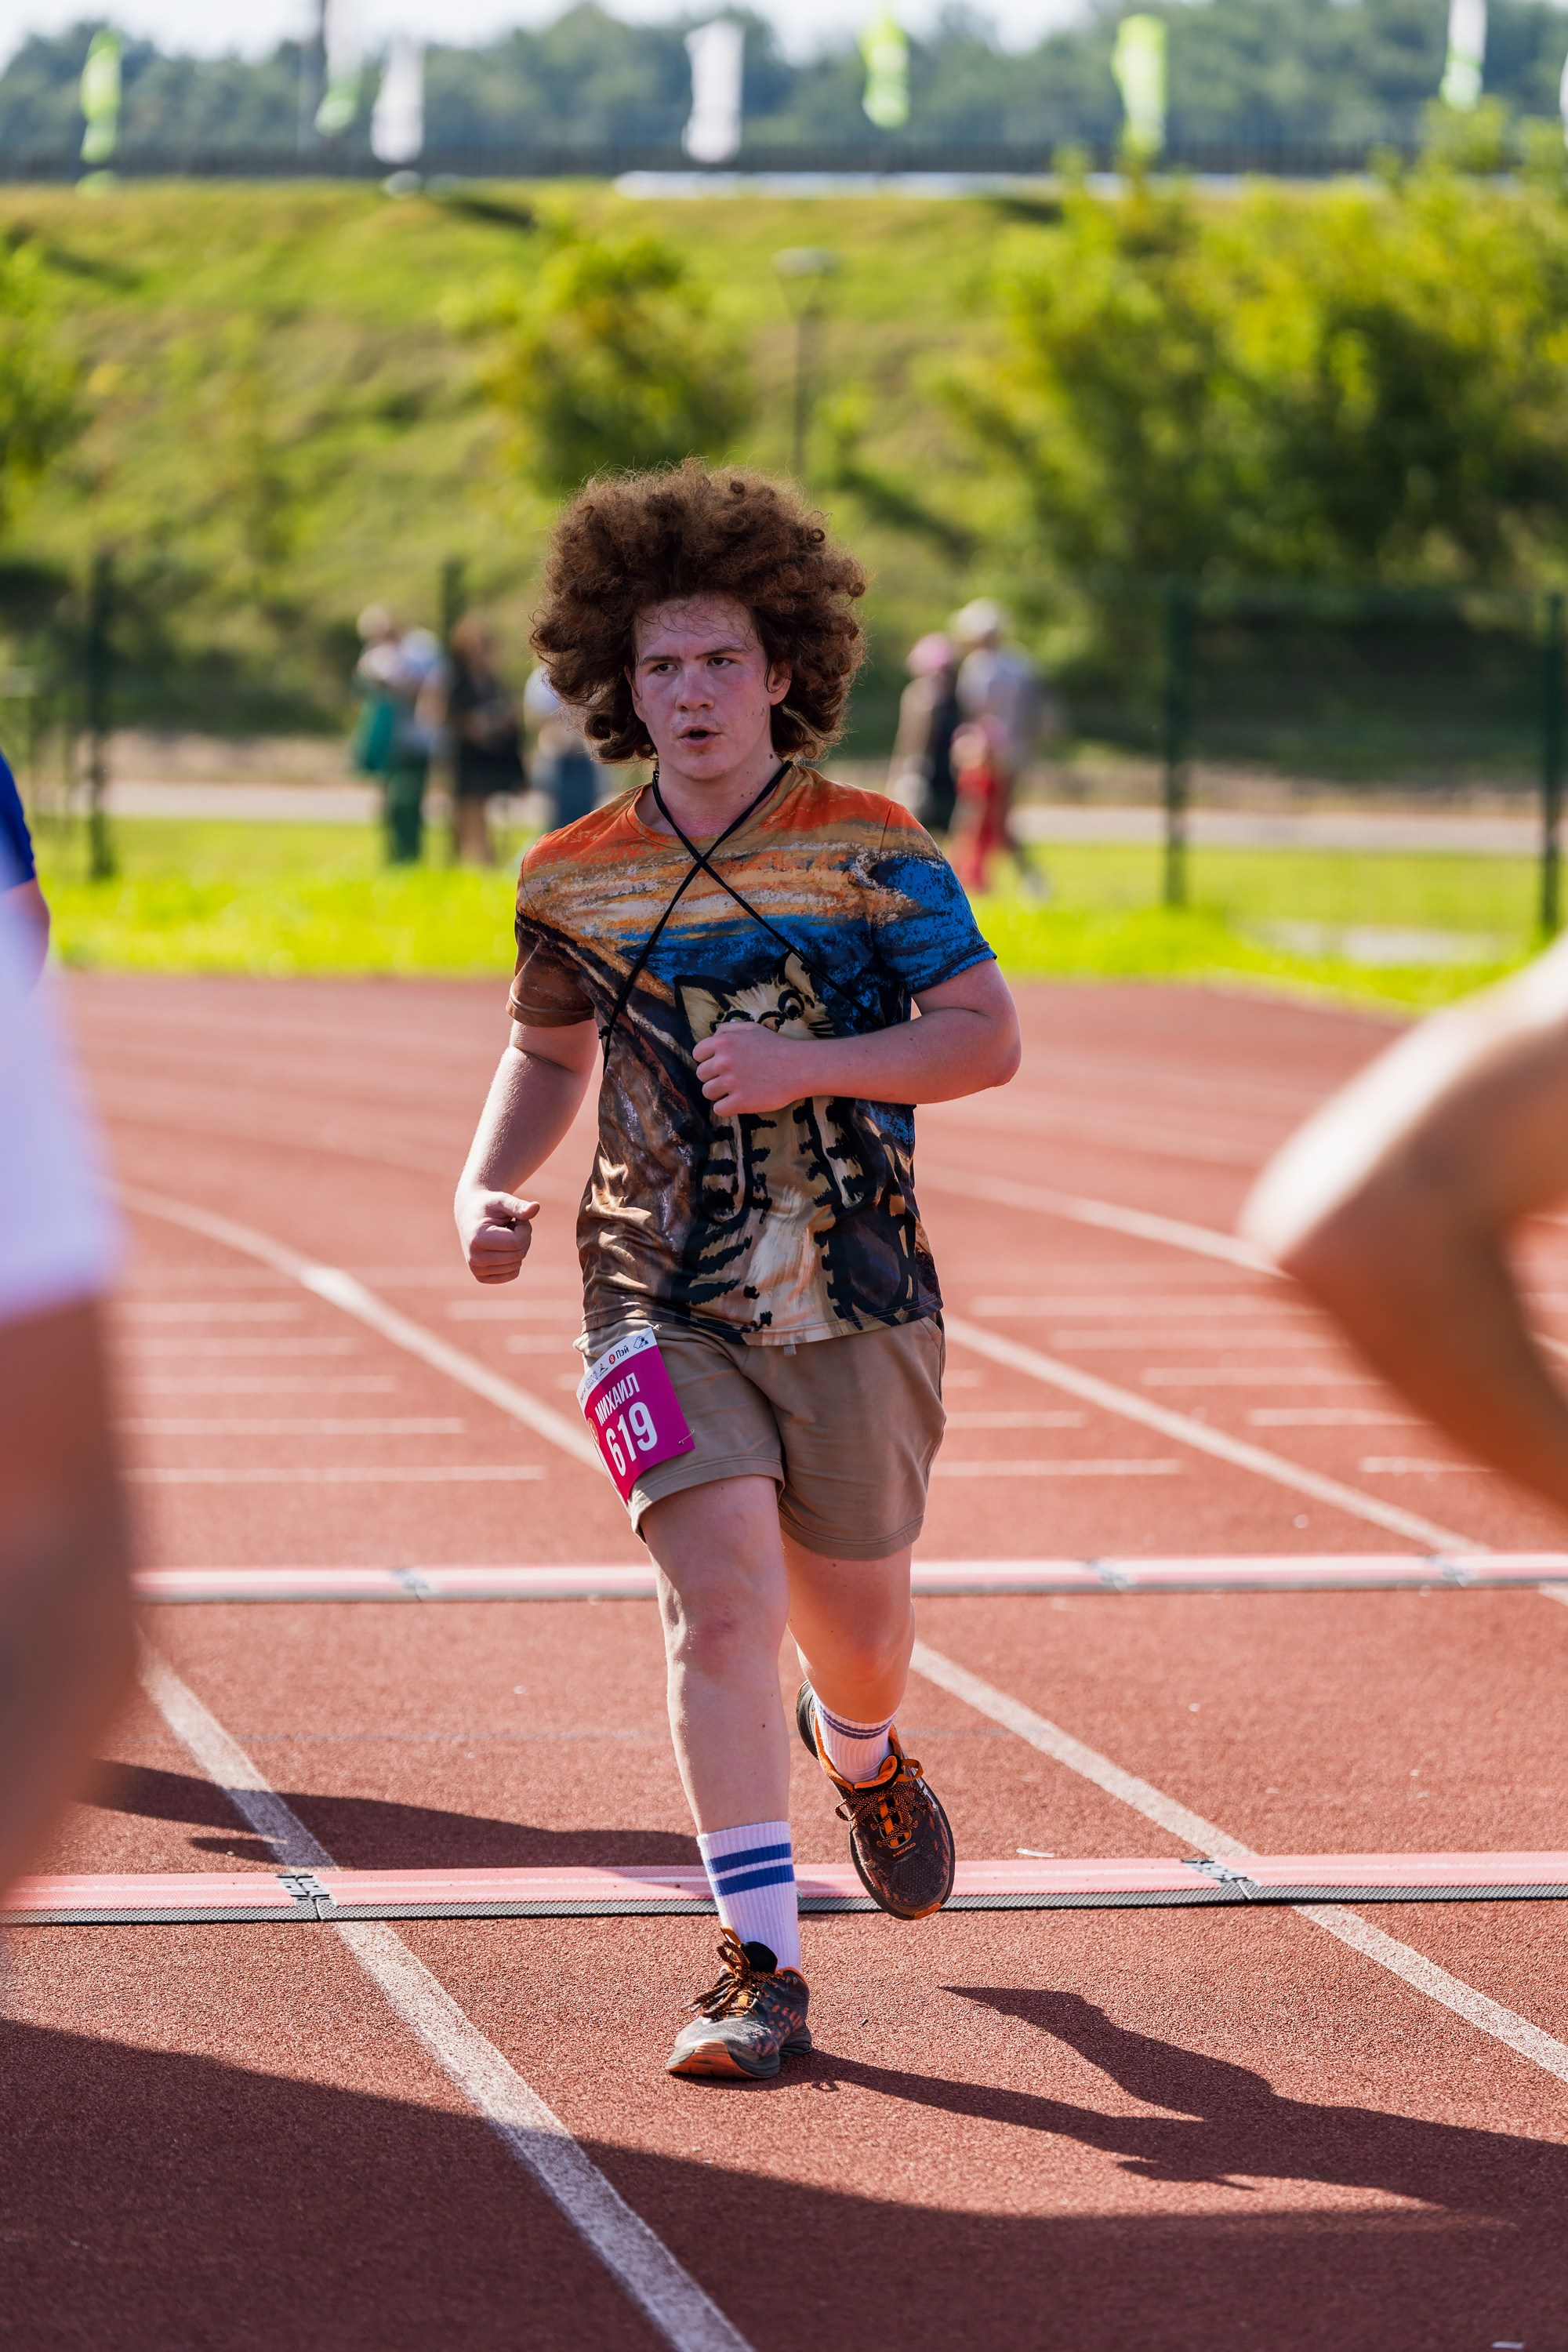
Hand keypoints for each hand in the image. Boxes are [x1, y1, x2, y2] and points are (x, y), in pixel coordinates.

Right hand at [456, 1187, 539, 1283]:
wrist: (470, 1216)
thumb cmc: (488, 1206)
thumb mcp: (502, 1200)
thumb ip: (518, 1206)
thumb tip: (536, 1207)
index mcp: (477, 1239)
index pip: (517, 1243)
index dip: (524, 1228)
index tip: (516, 1218)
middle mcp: (474, 1259)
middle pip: (519, 1255)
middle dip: (523, 1237)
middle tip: (512, 1225)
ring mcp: (477, 1270)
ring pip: (517, 1265)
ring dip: (518, 1248)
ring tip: (504, 1235)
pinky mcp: (482, 1277)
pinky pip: (513, 1273)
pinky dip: (514, 1260)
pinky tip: (502, 1247)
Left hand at [693, 1023, 813, 1116]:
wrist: (799, 1067)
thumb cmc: (777, 1047)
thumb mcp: (752, 1029)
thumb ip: (729, 1029)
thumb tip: (713, 1037)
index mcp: (724, 1043)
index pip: (698, 1054)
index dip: (707, 1060)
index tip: (720, 1065)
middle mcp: (724, 1062)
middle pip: (701, 1075)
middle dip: (713, 1077)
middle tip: (731, 1078)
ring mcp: (731, 1083)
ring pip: (708, 1093)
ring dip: (719, 1093)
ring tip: (735, 1090)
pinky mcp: (740, 1102)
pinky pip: (719, 1109)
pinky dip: (726, 1108)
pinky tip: (738, 1102)